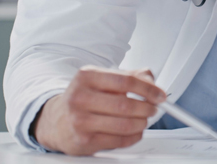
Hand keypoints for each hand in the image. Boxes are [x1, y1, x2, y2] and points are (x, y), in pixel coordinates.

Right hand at [32, 66, 165, 155]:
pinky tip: (134, 131)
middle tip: (153, 108)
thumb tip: (152, 80)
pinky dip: (134, 136)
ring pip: (125, 125)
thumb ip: (131, 75)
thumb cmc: (85, 98)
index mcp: (87, 76)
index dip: (149, 89)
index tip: (160, 95)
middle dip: (147, 108)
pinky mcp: (84, 141)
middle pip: (126, 105)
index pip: (127, 81)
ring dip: (142, 123)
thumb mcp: (103, 79)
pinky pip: (119, 141)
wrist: (57, 121)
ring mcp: (80, 121)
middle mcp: (80, 97)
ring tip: (144, 120)